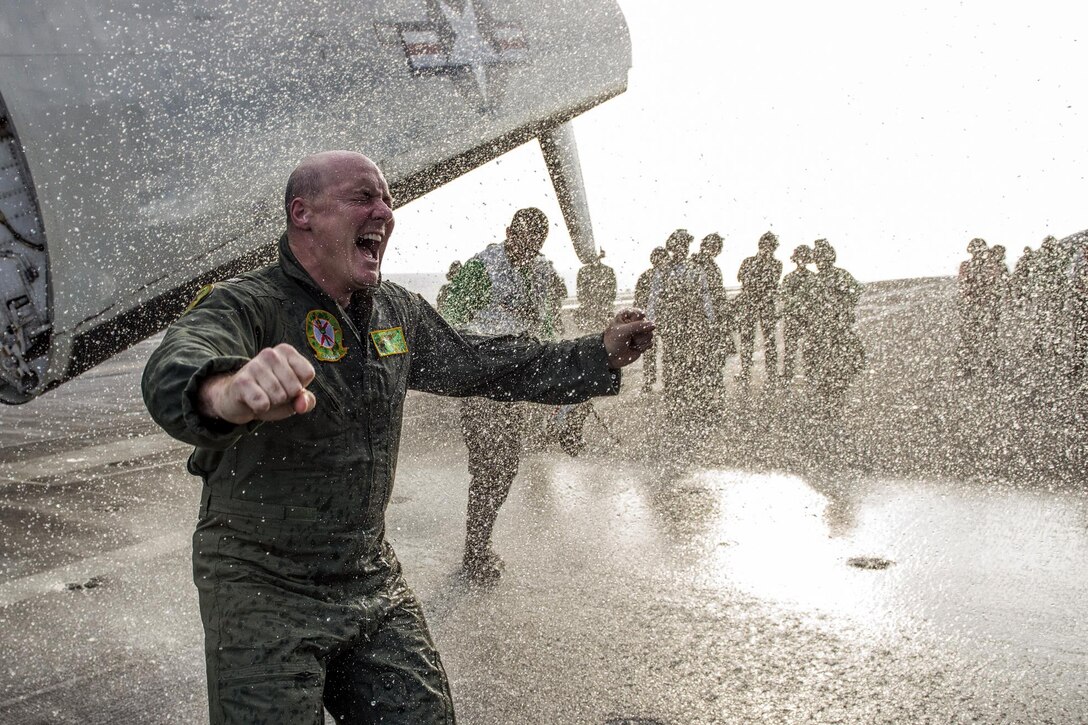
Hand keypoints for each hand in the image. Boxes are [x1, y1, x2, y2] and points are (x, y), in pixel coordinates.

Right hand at [198, 344, 316, 423]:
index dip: (300, 387)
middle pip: (295, 388)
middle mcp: (270, 354)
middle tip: (272, 393)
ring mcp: (254, 366)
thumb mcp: (293, 397)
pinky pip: (263, 403)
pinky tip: (253, 402)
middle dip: (286, 397)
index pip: (308, 373)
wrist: (236, 401)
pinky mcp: (242, 382)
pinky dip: (260, 409)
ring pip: (279, 396)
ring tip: (262, 396)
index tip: (286, 385)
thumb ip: (307, 400)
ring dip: (272, 403)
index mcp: (285, 351)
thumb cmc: (270, 395)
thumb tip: (302, 405)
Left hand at [603, 308, 655, 369]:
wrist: (611, 357)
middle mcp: (635, 323)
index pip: (640, 314)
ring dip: (640, 341)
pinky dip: (642, 347)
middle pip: (647, 325)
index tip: (627, 326)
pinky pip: (650, 343)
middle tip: (629, 336)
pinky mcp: (643, 342)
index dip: (635, 321)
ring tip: (630, 343)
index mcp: (627, 315)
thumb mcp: (623, 331)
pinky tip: (634, 347)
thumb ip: (638, 326)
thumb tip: (653, 325)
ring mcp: (640, 333)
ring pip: (650, 334)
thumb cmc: (613, 341)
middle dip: (638, 333)